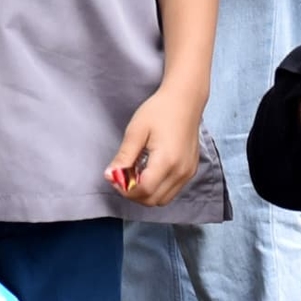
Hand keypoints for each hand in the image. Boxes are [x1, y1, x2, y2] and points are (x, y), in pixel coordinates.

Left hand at [107, 81, 206, 207]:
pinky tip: (148, 171)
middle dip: (133, 194)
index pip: (144, 191)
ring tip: (135, 173)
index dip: (125, 190)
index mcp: (167, 161)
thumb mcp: (136, 131)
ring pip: (163, 199)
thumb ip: (124, 157)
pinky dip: (157, 188)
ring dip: (146, 193)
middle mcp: (180, 171)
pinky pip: (171, 190)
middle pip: (153, 200)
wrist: (185, 100)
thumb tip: (110, 175)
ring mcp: (188, 173)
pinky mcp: (190, 170)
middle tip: (121, 177)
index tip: (114, 177)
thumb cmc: (159, 111)